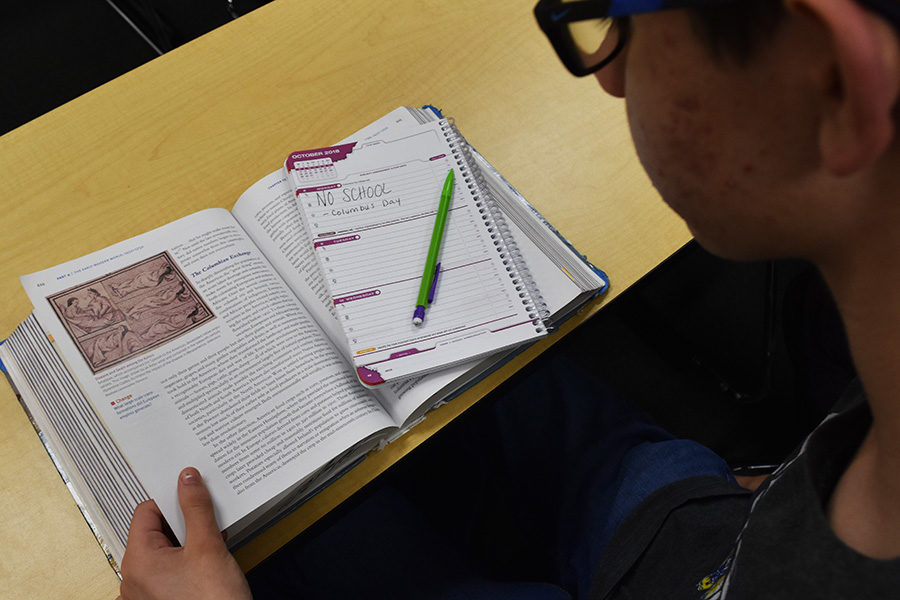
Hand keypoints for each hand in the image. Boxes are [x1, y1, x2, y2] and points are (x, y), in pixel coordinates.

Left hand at [117, 467, 252, 599]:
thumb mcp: (208, 546)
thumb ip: (196, 508)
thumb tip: (187, 480)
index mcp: (137, 561)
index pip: (146, 511)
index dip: (172, 500)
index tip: (193, 495)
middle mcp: (134, 579)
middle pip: (155, 531)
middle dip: (184, 522)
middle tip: (208, 520)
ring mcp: (146, 594)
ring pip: (165, 552)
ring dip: (188, 542)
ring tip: (212, 544)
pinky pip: (169, 572)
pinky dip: (188, 562)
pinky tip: (209, 564)